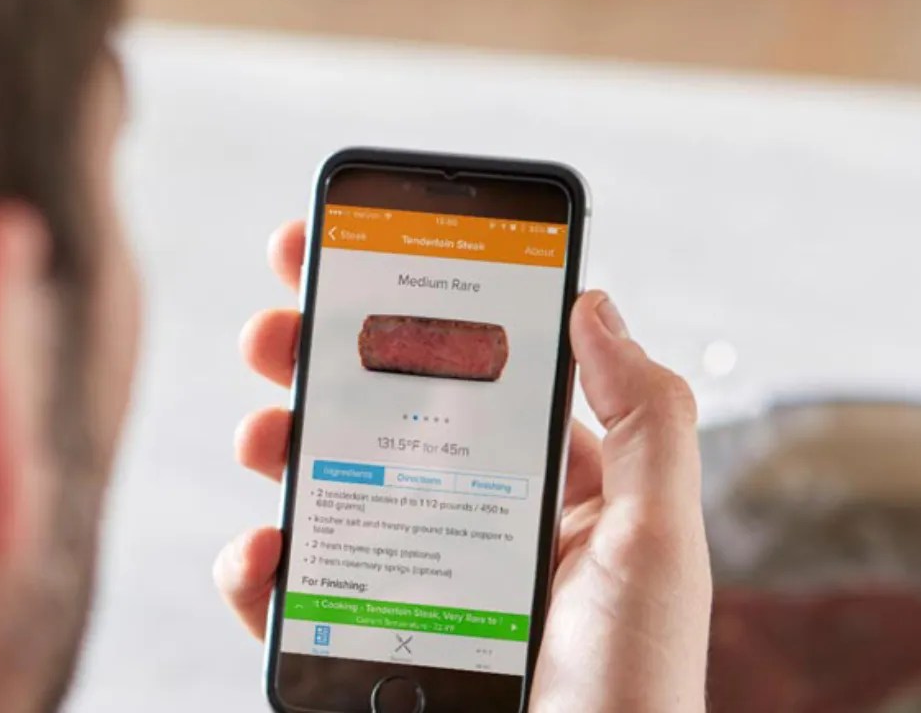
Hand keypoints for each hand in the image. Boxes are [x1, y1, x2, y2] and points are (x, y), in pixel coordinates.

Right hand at [217, 220, 711, 712]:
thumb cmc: (634, 695)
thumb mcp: (662, 547)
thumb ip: (648, 419)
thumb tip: (595, 304)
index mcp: (564, 497)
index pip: (491, 380)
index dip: (427, 313)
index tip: (363, 252)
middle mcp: (488, 533)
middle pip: (394, 423)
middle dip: (330, 364)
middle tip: (278, 328)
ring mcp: (422, 588)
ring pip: (335, 493)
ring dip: (284, 448)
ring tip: (262, 434)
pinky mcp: (367, 649)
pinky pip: (296, 595)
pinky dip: (260, 569)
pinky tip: (259, 556)